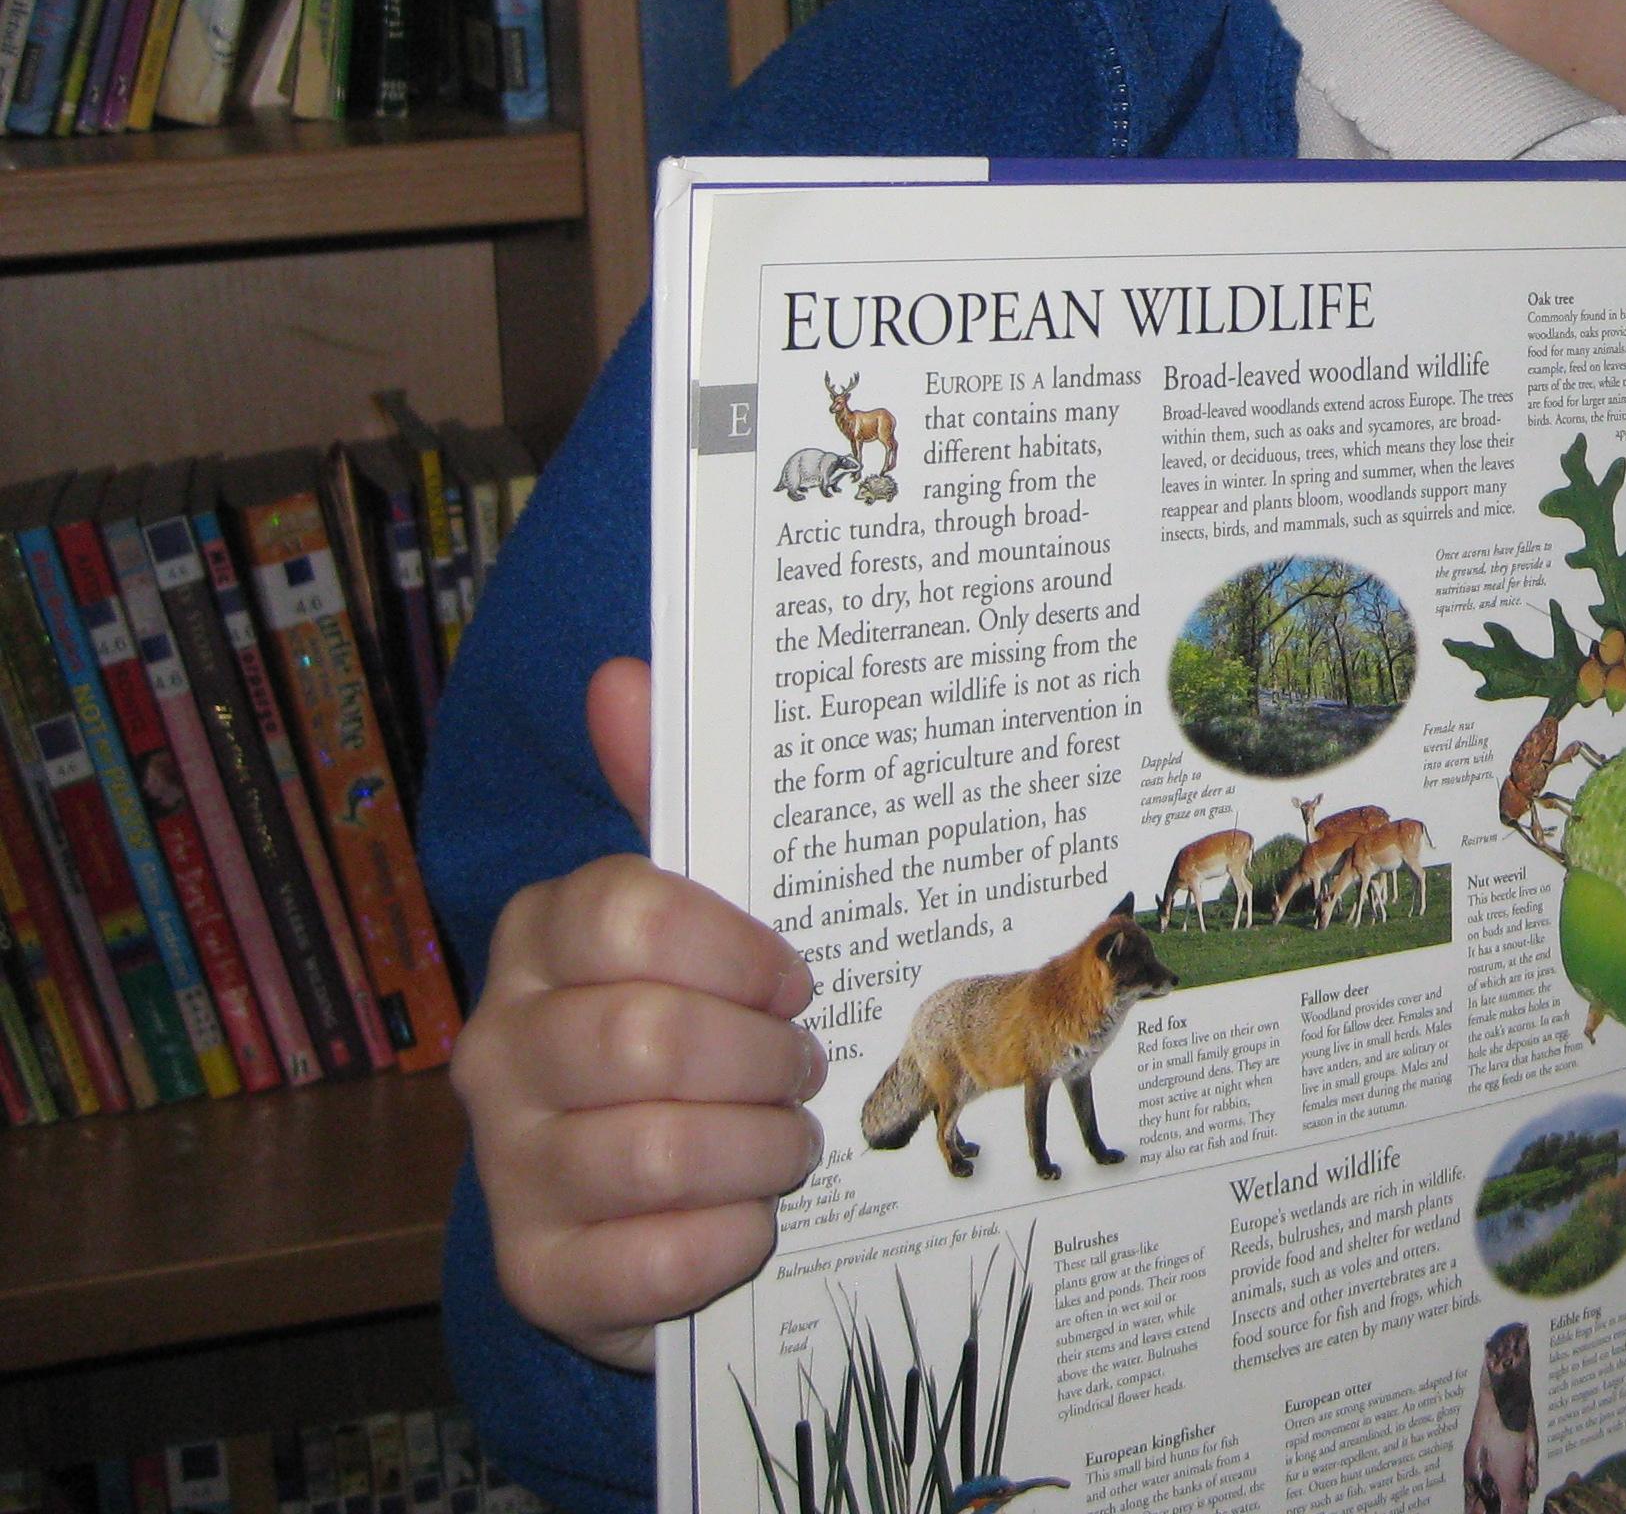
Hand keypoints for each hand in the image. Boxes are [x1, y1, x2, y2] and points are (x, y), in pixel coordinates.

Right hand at [447, 658, 825, 1373]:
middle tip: (803, 1064)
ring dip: (761, 1147)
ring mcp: (508, 1167)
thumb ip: (671, 794)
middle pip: (644, 1035)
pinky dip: (729, 1242)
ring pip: (655, 1149)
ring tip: (790, 1140)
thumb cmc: (689, 1029)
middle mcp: (497, 1048)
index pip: (620, 911)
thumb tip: (623, 673)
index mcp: (539, 939)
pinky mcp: (540, 1276)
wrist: (646, 1202)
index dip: (733, 946)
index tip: (794, 973)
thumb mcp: (697, 915)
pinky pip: (652, 1262)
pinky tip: (753, 1223)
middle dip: (761, 1055)